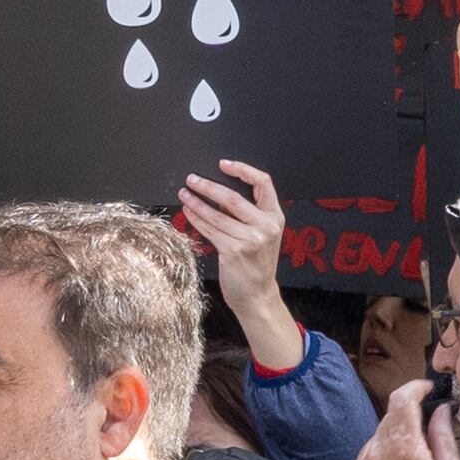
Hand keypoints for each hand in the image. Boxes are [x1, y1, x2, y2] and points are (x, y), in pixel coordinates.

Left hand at [171, 161, 305, 372]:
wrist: (257, 295)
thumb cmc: (256, 264)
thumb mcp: (264, 235)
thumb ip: (251, 214)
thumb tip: (219, 192)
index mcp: (275, 217)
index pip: (263, 182)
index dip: (242, 170)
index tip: (223, 164)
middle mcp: (266, 226)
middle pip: (233, 197)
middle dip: (208, 186)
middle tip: (192, 179)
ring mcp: (250, 240)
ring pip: (217, 214)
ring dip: (196, 202)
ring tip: (184, 194)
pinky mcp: (233, 251)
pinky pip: (210, 230)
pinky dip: (196, 219)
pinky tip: (188, 212)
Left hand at [341, 381, 459, 459]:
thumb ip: (444, 436)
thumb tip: (442, 410)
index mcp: (404, 447)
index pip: (402, 399)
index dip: (414, 389)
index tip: (424, 391)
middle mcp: (375, 454)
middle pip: (389, 422)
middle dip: (406, 426)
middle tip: (424, 447)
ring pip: (375, 445)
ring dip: (390, 450)